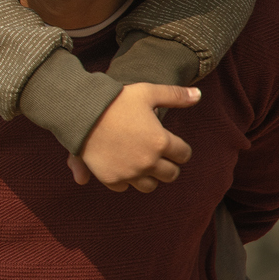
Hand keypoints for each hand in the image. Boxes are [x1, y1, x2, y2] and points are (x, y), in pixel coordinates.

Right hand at [67, 83, 198, 192]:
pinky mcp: (111, 178)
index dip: (178, 148)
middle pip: (170, 174)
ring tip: (140, 163)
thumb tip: (198, 95)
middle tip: (156, 154)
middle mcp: (148, 161)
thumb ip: (175, 95)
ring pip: (150, 185)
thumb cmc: (116, 100)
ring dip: (149, 176)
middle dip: (167, 165)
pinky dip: (125, 180)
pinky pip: (125, 187)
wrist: (80, 112)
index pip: (184, 155)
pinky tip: (121, 166)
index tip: (168, 143)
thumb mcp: (147, 92)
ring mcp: (130, 172)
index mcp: (161, 142)